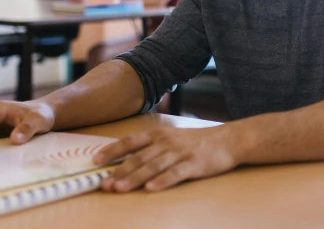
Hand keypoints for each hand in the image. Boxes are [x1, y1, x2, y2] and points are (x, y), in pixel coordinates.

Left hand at [93, 125, 238, 192]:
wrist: (227, 140)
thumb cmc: (196, 141)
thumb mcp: (171, 138)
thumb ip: (151, 147)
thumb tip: (125, 160)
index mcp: (159, 134)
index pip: (130, 142)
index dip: (112, 150)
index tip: (95, 160)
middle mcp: (166, 142)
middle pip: (139, 157)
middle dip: (119, 171)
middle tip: (104, 184)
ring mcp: (180, 152)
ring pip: (153, 166)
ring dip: (135, 177)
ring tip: (120, 188)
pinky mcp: (194, 164)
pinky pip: (175, 174)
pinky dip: (162, 181)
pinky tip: (151, 189)